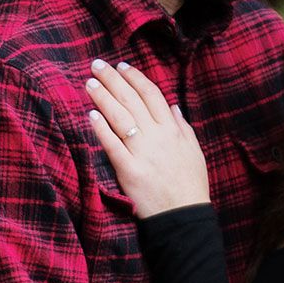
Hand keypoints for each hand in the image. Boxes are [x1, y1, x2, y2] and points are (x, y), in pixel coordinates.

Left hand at [84, 61, 210, 216]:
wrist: (184, 217)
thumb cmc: (190, 185)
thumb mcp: (194, 152)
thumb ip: (183, 127)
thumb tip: (173, 106)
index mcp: (173, 130)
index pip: (152, 95)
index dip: (135, 78)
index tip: (121, 66)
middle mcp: (157, 136)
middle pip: (131, 100)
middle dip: (112, 80)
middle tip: (96, 65)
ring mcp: (143, 152)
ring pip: (120, 117)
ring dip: (103, 98)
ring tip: (89, 83)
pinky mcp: (129, 171)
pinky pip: (113, 145)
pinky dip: (101, 129)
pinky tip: (90, 115)